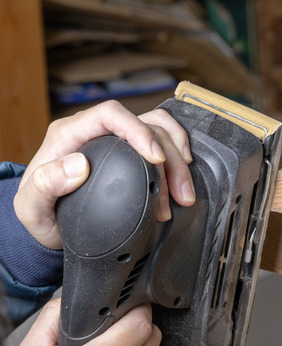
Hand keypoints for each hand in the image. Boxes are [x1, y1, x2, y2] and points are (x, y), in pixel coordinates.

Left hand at [14, 100, 195, 249]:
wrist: (53, 227)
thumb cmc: (41, 215)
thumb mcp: (30, 207)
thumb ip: (46, 184)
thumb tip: (79, 165)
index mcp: (70, 134)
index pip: (110, 114)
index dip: (138, 130)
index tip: (155, 158)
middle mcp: (97, 132)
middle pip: (145, 124)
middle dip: (169, 156)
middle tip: (179, 192)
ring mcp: (117, 141)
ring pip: (161, 131)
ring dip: (179, 159)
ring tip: (184, 193)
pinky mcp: (133, 154)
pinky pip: (164, 143)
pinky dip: (178, 160)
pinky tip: (180, 181)